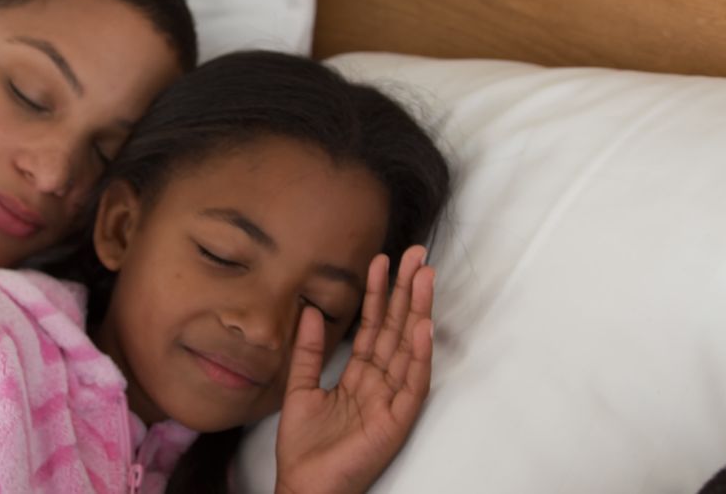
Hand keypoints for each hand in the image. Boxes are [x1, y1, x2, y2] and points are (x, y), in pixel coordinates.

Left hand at [275, 245, 434, 493]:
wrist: (305, 487)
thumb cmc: (304, 446)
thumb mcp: (301, 387)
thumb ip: (309, 350)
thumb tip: (309, 309)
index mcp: (360, 376)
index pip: (374, 327)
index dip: (379, 294)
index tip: (382, 260)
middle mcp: (380, 383)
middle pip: (398, 329)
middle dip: (407, 291)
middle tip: (418, 254)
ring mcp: (392, 401)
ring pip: (409, 348)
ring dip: (418, 312)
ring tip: (425, 277)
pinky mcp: (397, 421)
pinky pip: (412, 384)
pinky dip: (419, 356)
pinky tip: (422, 328)